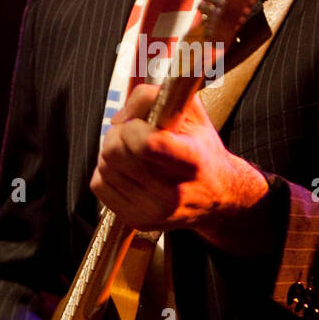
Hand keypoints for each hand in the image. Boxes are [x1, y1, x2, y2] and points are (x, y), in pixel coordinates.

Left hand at [89, 83, 269, 250]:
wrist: (219, 195)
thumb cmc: (202, 148)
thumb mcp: (191, 112)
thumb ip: (152, 97)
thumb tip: (118, 119)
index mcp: (192, 161)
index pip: (146, 144)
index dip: (133, 126)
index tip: (140, 123)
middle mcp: (174, 192)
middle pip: (116, 153)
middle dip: (118, 134)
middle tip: (132, 133)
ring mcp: (155, 211)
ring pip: (104, 167)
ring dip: (112, 152)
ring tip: (133, 152)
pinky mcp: (139, 221)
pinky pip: (99, 185)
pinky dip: (107, 172)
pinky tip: (127, 169)